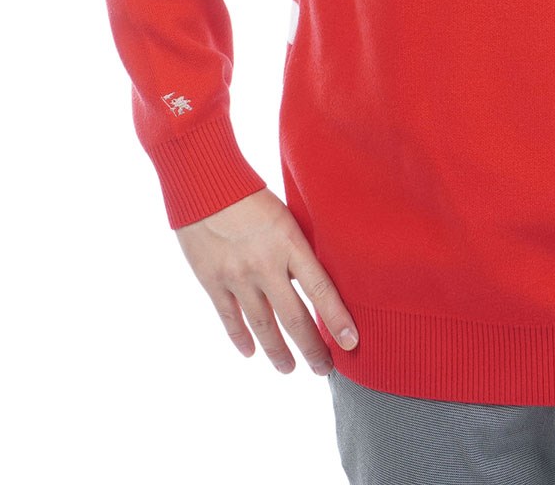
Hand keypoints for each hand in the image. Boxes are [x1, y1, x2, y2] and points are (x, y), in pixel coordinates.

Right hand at [175, 187, 358, 375]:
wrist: (204, 184)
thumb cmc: (252, 194)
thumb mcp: (285, 215)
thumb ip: (298, 247)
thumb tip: (314, 280)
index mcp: (290, 243)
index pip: (321, 289)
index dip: (337, 318)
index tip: (351, 343)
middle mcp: (265, 265)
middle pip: (293, 317)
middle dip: (311, 347)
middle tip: (324, 370)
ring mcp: (236, 276)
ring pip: (262, 325)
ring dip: (278, 351)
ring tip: (289, 369)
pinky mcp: (211, 281)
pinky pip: (229, 318)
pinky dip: (241, 338)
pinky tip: (251, 353)